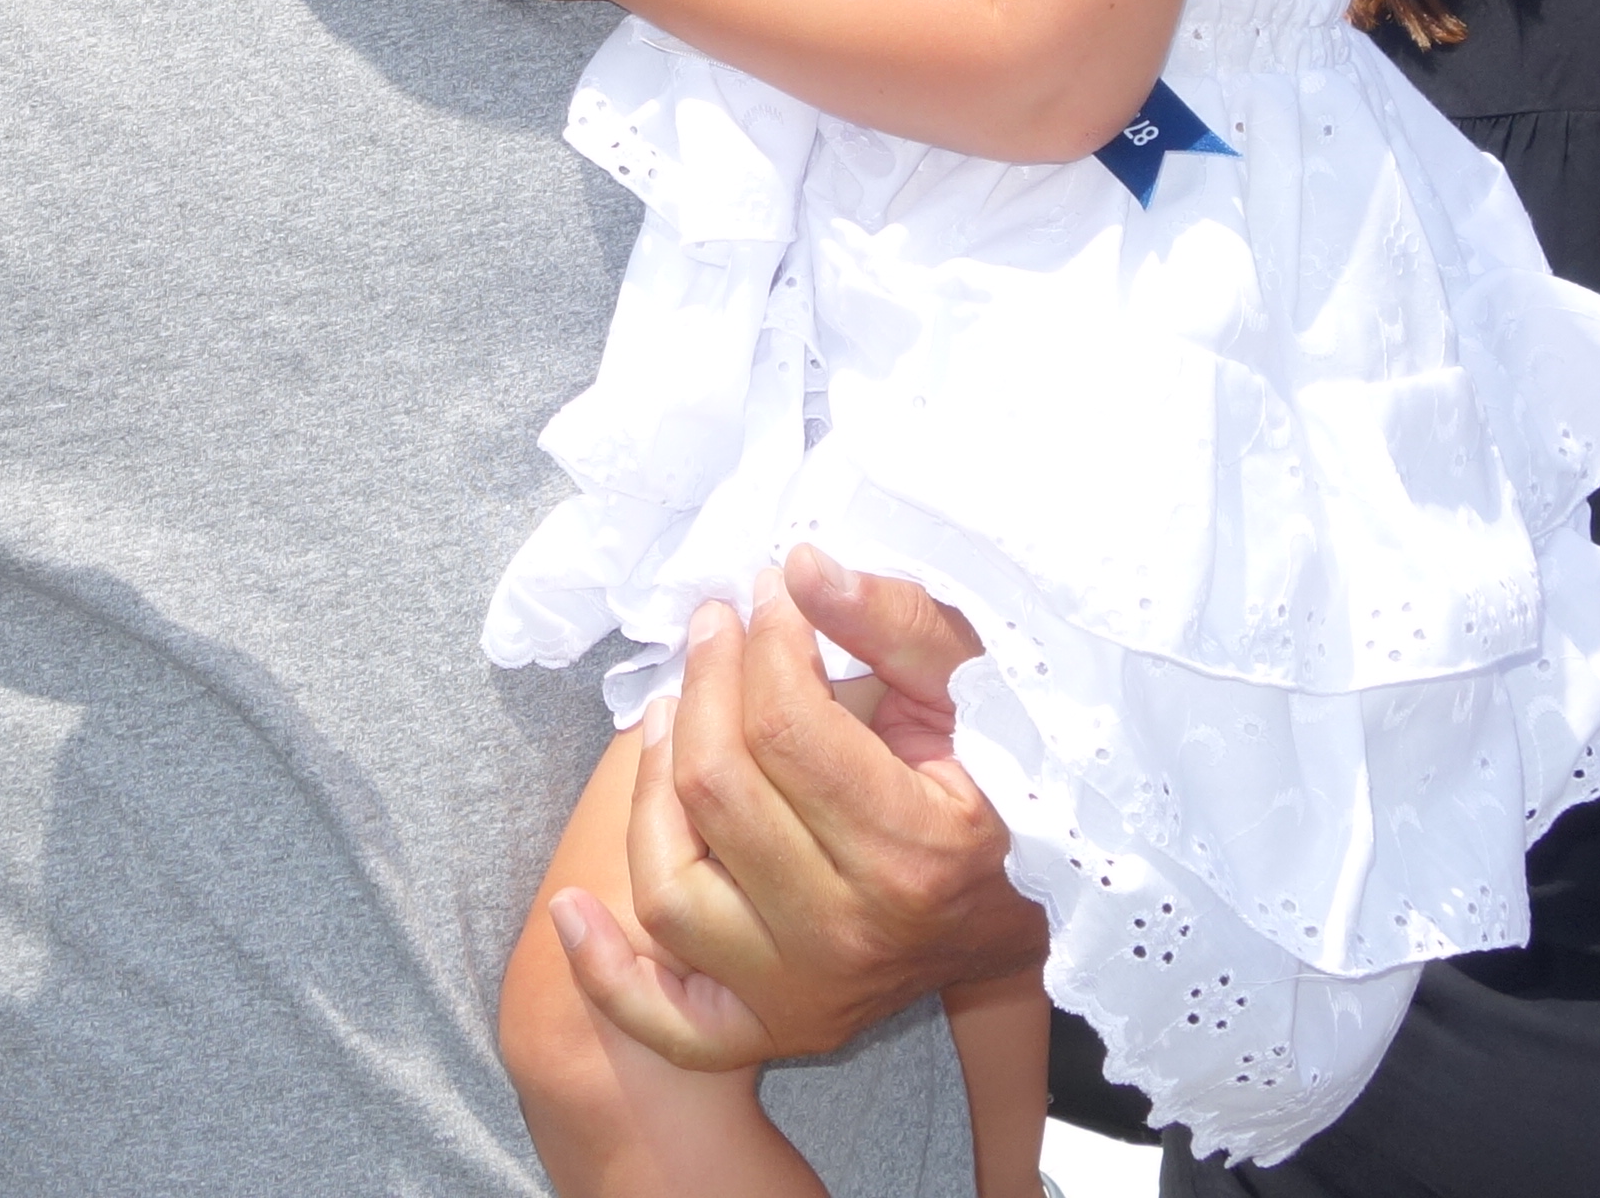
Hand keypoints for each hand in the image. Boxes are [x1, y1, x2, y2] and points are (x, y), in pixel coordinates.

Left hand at [563, 546, 1042, 1072]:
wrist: (1027, 913)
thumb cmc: (1004, 784)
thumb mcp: (975, 692)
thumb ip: (898, 624)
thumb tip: (800, 568)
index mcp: (918, 852)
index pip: (786, 729)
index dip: (763, 642)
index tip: (768, 595)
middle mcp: (852, 936)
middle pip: (718, 793)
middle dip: (704, 685)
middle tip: (713, 627)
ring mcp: (804, 993)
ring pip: (671, 886)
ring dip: (650, 787)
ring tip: (666, 716)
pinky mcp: (771, 1030)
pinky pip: (666, 1021)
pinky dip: (606, 972)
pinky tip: (571, 906)